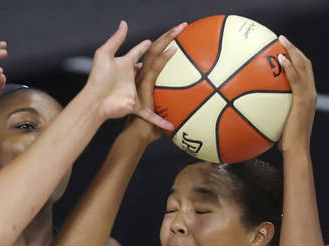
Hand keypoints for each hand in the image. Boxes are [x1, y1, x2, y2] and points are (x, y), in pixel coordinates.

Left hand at [82, 21, 172, 130]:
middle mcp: (131, 78)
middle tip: (171, 56)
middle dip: (157, 63)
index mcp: (125, 65)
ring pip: (150, 89)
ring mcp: (133, 92)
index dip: (144, 46)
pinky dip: (159, 121)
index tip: (152, 42)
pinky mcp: (134, 105)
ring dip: (161, 89)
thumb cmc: (98, 78)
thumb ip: (115, 39)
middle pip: (147, 69)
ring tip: (175, 84)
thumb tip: (124, 24)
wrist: (95, 101)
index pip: (137, 53)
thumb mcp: (104, 54)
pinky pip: (149, 114)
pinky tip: (169, 127)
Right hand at [126, 22, 185, 141]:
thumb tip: (189, 107)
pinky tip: (174, 49)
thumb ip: (174, 105)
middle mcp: (143, 75)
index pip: (156, 55)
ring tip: (180, 27)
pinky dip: (164, 57)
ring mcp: (142, 79)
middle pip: (155, 48)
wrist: (139, 136)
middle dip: (169, 34)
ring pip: (154, 52)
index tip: (179, 36)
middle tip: (182, 25)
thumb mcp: (166, 113)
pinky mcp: (144, 85)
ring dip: (168, 38)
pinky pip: (155, 67)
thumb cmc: (151, 128)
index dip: (166, 43)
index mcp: (146, 78)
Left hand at [276, 35, 315, 154]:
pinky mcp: (303, 100)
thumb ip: (271, 115)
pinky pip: (296, 79)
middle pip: (306, 63)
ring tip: (281, 41)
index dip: (296, 58)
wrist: (296, 150)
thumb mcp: (278, 125)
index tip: (285, 49)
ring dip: (292, 51)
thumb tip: (254, 114)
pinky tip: (280, 59)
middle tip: (282, 39)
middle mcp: (311, 93)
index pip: (304, 72)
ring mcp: (308, 95)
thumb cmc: (285, 143)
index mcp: (307, 97)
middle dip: (294, 48)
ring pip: (303, 66)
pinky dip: (289, 66)